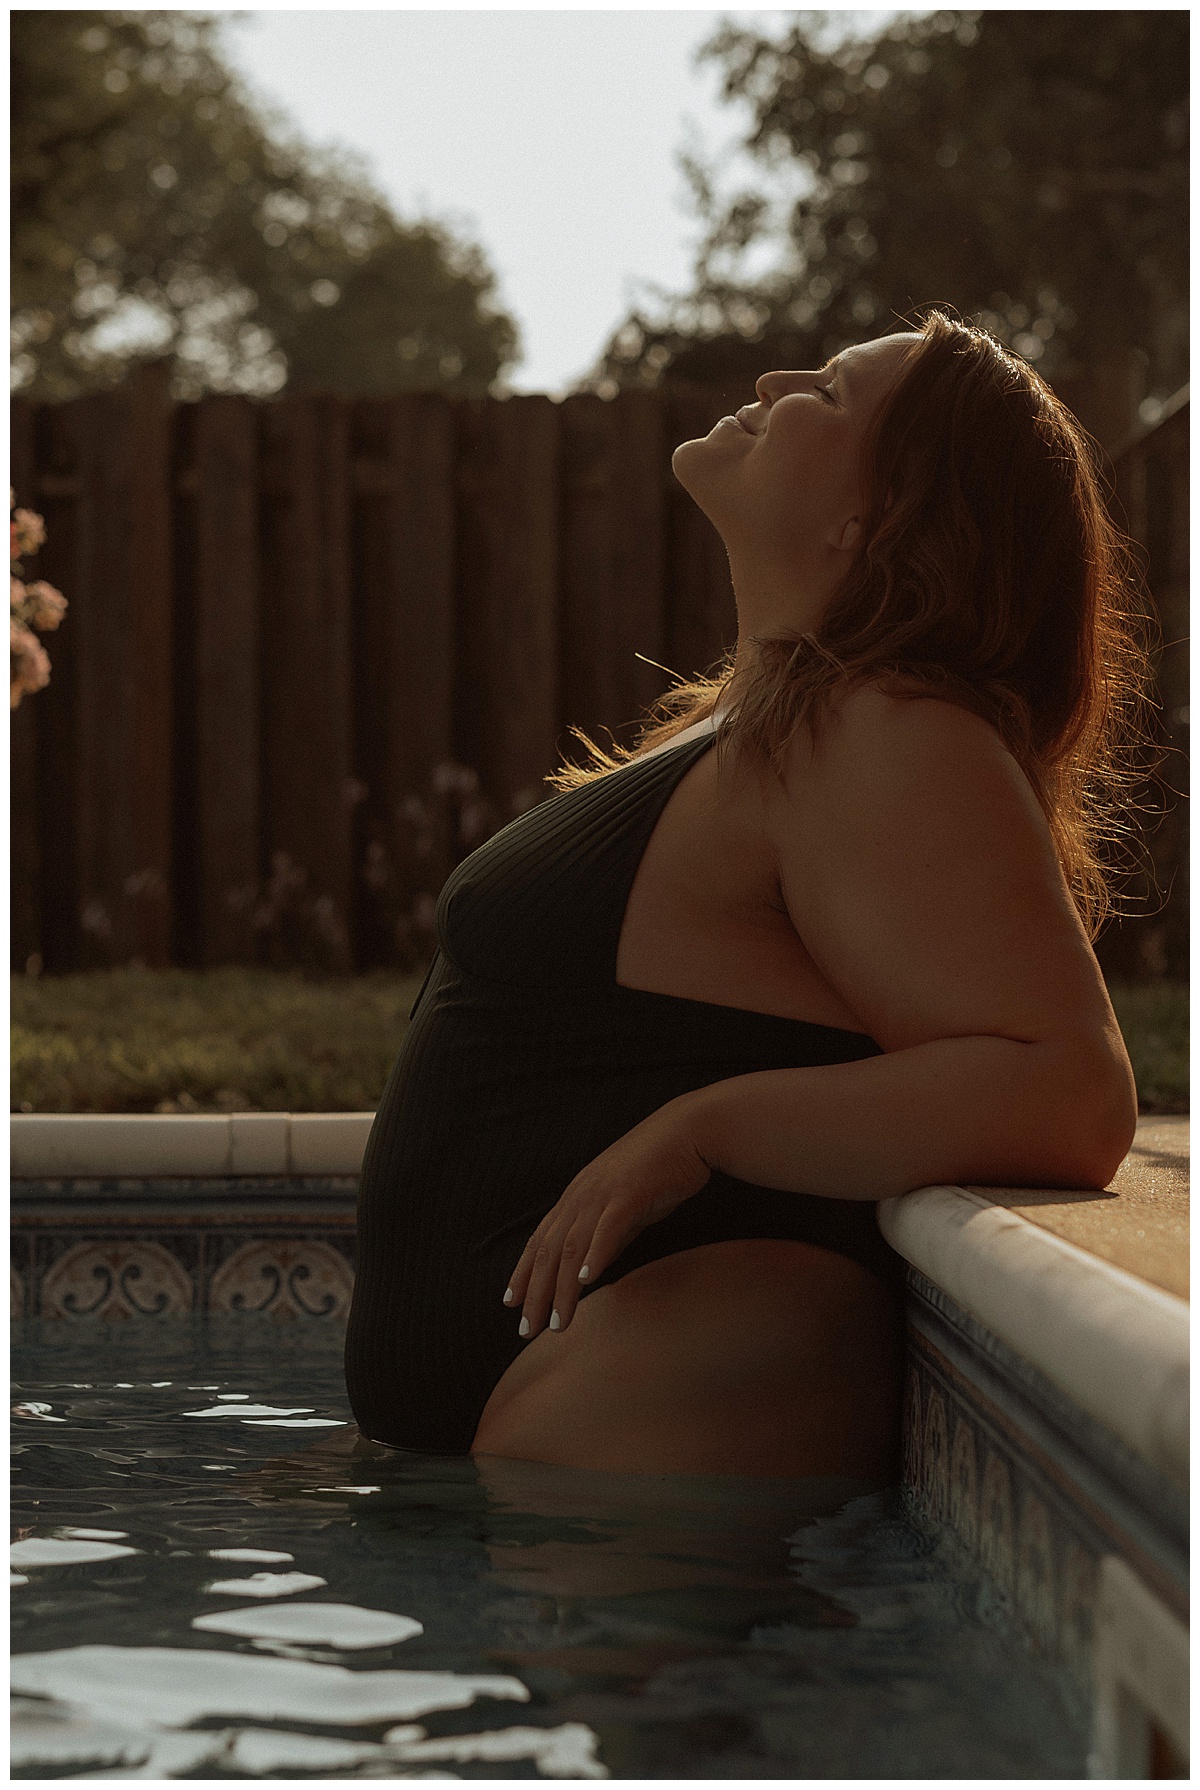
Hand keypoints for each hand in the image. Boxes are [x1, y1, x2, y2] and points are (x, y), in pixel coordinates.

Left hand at [503, 1095, 713, 1338]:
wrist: (688, 1131)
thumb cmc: (660, 1168)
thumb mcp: (624, 1205)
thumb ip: (606, 1233)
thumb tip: (592, 1266)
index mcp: (577, 1196)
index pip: (541, 1240)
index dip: (523, 1272)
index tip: (511, 1303)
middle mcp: (581, 1195)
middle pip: (549, 1251)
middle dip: (535, 1293)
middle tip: (525, 1329)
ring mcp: (603, 1194)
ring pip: (572, 1247)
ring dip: (562, 1288)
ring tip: (557, 1322)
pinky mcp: (630, 1194)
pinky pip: (607, 1228)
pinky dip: (595, 1255)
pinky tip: (587, 1281)